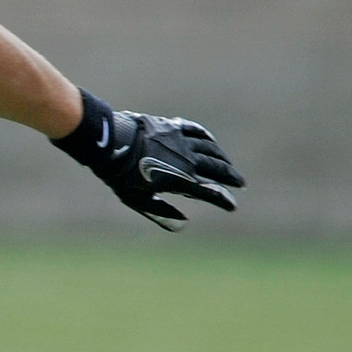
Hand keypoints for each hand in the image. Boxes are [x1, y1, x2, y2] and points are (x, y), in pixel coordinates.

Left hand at [58, 97, 243, 230]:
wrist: (111, 144)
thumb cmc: (121, 176)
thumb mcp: (138, 200)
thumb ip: (161, 212)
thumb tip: (182, 224)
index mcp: (181, 180)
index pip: (210, 193)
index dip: (223, 200)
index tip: (232, 206)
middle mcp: (188, 160)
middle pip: (217, 169)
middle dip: (231, 177)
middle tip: (240, 183)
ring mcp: (181, 142)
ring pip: (210, 149)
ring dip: (222, 158)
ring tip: (228, 165)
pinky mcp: (172, 128)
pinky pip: (196, 131)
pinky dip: (207, 137)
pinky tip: (211, 142)